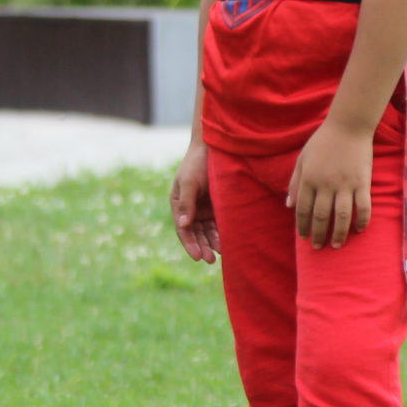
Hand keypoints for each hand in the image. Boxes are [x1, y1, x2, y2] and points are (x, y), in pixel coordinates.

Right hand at [170, 139, 218, 262]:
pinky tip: (228, 242)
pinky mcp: (218, 206)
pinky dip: (222, 233)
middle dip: (202, 247)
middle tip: (210, 260)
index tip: (198, 257)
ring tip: (221, 253)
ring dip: (212, 243)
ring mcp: (204, 208)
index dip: (190, 244)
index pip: (183, 229)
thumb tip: (184, 225)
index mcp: (178, 204)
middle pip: (195, 234)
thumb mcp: (189, 182)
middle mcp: (191, 209)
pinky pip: (219, 223)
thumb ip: (187, 203)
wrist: (214, 146)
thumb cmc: (197, 162)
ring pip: (208, 231)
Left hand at [288, 121, 372, 250]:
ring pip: (341, 217)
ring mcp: (345, 185)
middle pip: (321, 217)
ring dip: (339, 234)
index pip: (303, 209)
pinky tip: (359, 230)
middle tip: (318, 247)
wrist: (348, 126)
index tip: (303, 237)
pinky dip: (362, 221)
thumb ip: (294, 183)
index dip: (302, 226)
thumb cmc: (323, 141)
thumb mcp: (302, 159)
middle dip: (318, 235)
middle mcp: (325, 185)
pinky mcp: (362, 183)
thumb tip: (288, 206)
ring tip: (337, 245)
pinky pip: (363, 207)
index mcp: (308, 179)